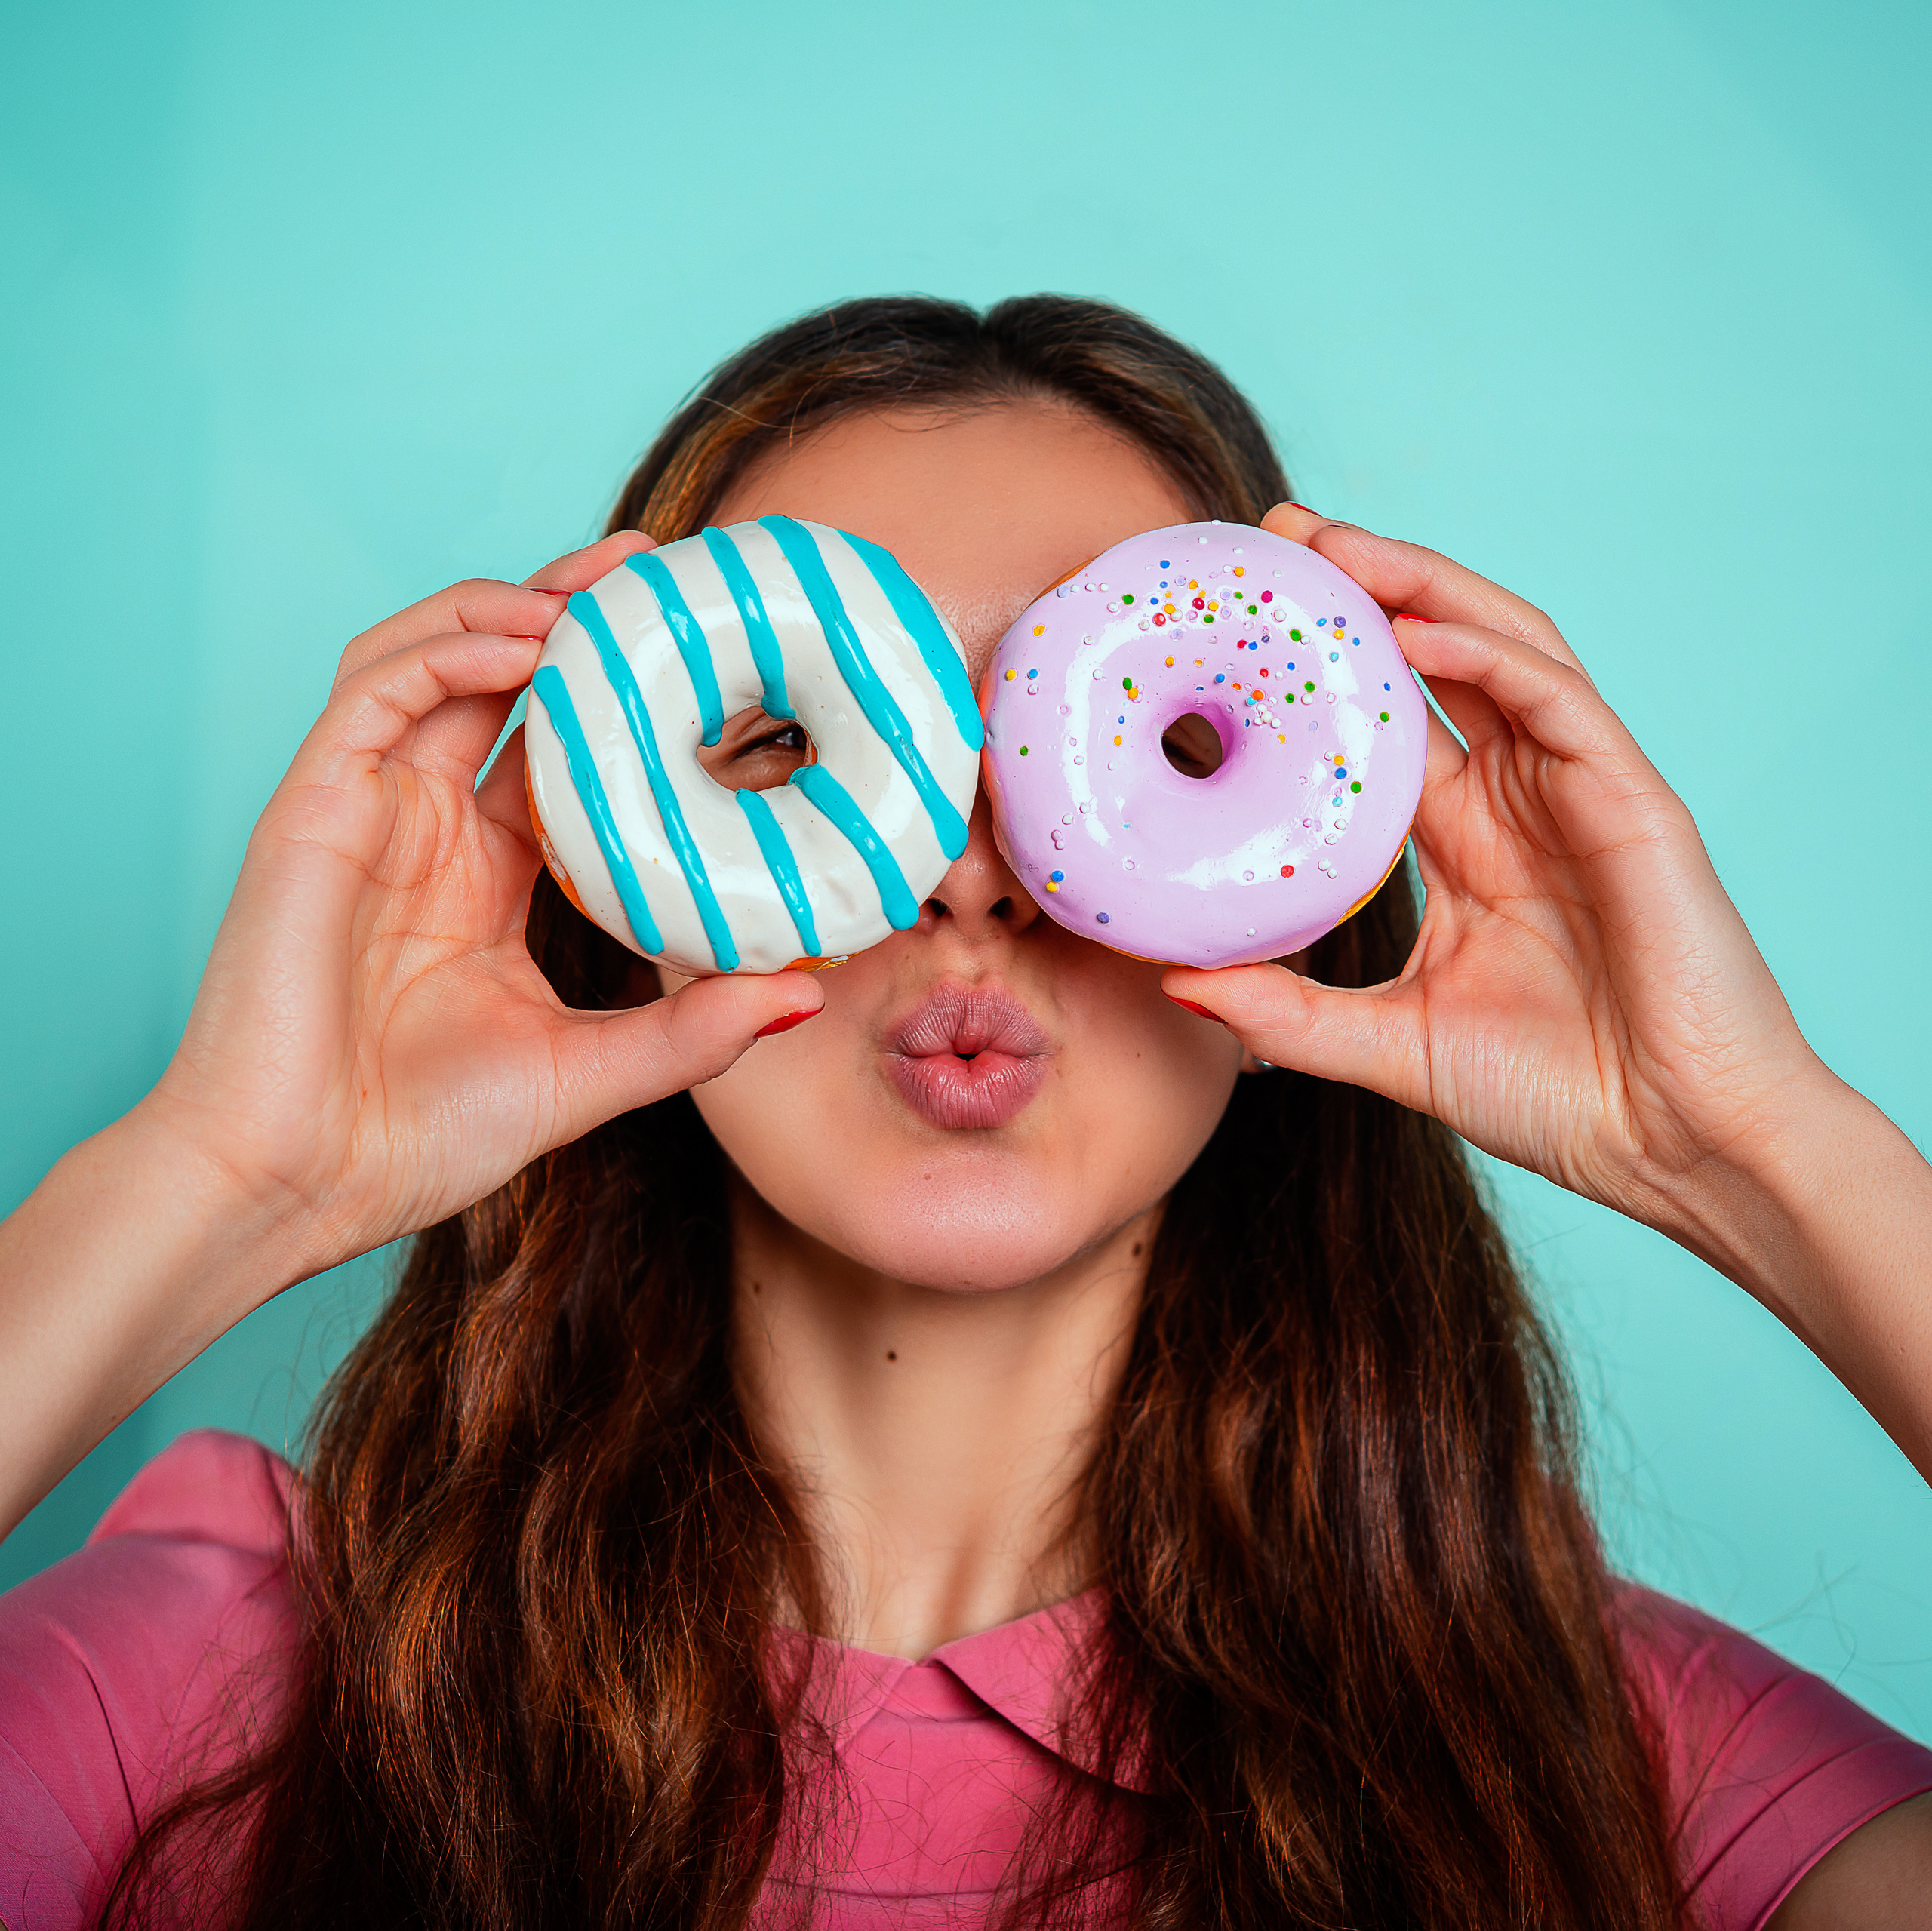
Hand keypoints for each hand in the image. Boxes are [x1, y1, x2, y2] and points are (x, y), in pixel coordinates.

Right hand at [143, 532, 822, 1284]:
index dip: (618, 691)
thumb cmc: (423, 1138)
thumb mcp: (591, 1069)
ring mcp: (368, 811)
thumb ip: (692, 1030)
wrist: (299, 1187)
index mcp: (488, 874)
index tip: (698, 648)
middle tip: (657, 569)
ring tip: (598, 591)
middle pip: (501, 678)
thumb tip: (806, 993)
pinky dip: (447, 650)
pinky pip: (375, 693)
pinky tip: (524, 646)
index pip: (559, 746)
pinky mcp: (313, 809)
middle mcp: (429, 827)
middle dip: (571, 610)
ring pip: (434, 659)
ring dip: (510, 610)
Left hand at [1164, 505, 1822, 1233]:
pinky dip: (1488, 654)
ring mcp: (1577, 788)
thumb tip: (1173, 984)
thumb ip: (1285, 1012)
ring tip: (1333, 546)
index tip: (1241, 615)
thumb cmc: (1551, 1096)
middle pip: (1437, 654)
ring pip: (1497, 647)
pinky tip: (1417, 630)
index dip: (1323, 661)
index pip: (1385, 717)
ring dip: (1417, 586)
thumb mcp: (1388, 1046)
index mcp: (1465, 838)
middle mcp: (1518, 796)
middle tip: (1277, 533)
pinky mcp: (1632, 799)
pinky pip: (1557, 700)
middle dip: (1363, 583)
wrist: (1673, 1148)